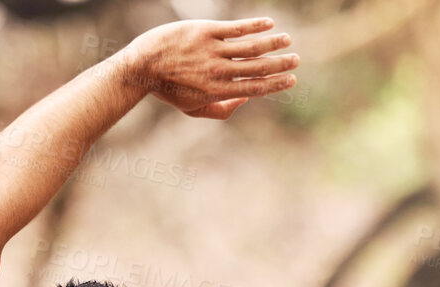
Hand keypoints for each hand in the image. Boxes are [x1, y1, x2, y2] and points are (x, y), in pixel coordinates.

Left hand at [123, 18, 298, 119]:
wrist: (143, 66)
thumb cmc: (168, 89)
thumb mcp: (192, 108)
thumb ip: (221, 110)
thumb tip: (245, 100)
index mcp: (217, 92)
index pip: (254, 88)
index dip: (276, 84)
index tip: (291, 80)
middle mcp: (218, 72)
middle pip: (257, 67)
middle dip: (280, 64)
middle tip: (296, 60)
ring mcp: (212, 50)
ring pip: (251, 46)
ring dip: (273, 43)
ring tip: (287, 40)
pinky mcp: (206, 31)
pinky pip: (236, 28)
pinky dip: (255, 25)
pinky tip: (268, 24)